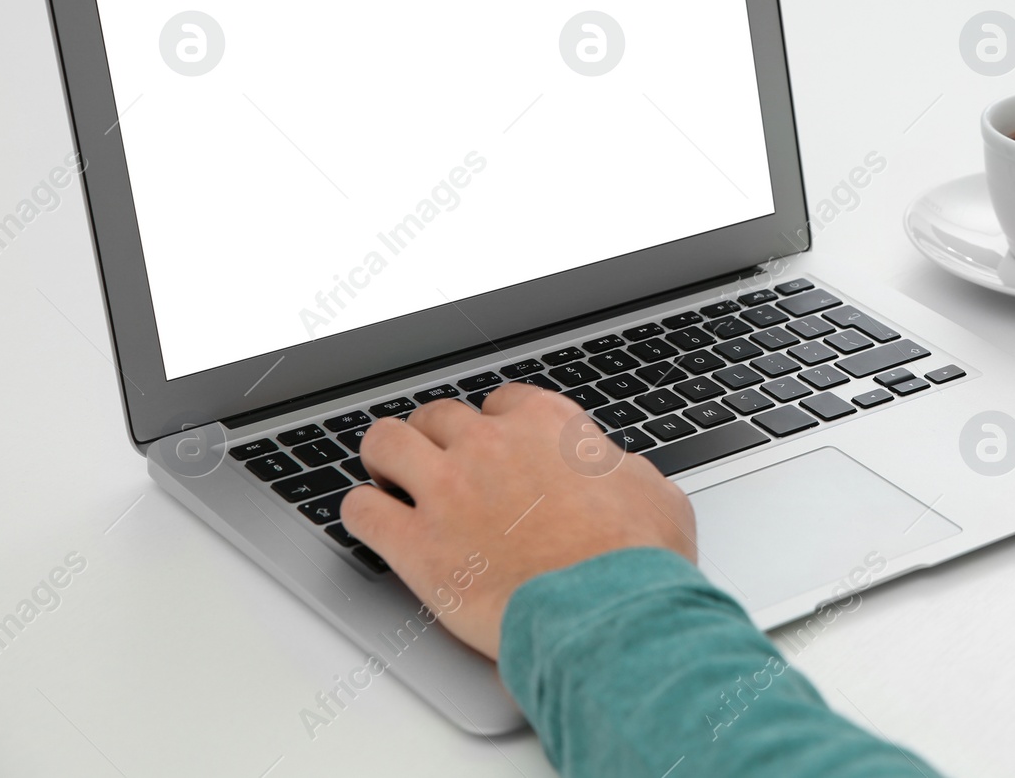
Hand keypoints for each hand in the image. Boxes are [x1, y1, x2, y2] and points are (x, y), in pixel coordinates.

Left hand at [340, 383, 696, 658]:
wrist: (607, 612)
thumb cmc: (636, 560)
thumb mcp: (654, 494)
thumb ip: (619, 471)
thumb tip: (615, 473)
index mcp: (547, 425)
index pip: (502, 402)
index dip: (496, 427)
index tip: (496, 446)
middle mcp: (489, 445)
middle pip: (438, 416)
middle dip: (436, 437)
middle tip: (438, 462)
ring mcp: (446, 490)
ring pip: (384, 443)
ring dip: (385, 458)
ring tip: (387, 477)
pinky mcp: (415, 545)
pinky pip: (360, 511)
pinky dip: (360, 513)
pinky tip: (368, 521)